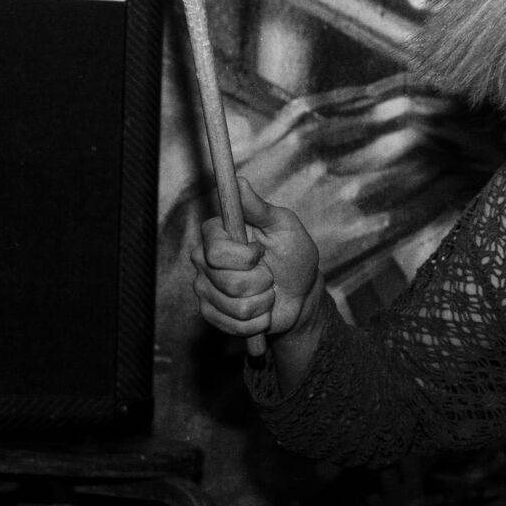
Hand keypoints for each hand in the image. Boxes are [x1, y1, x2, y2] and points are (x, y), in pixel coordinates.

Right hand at [190, 177, 321, 341]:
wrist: (301, 295)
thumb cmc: (294, 256)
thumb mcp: (284, 227)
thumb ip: (259, 207)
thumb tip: (239, 181)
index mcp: (218, 234)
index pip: (215, 249)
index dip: (243, 256)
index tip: (260, 252)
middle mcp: (204, 261)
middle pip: (225, 280)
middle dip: (259, 281)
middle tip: (268, 274)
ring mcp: (205, 289)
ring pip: (234, 305)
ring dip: (263, 301)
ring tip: (267, 292)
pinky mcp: (211, 315)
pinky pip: (235, 324)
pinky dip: (259, 321)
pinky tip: (262, 310)